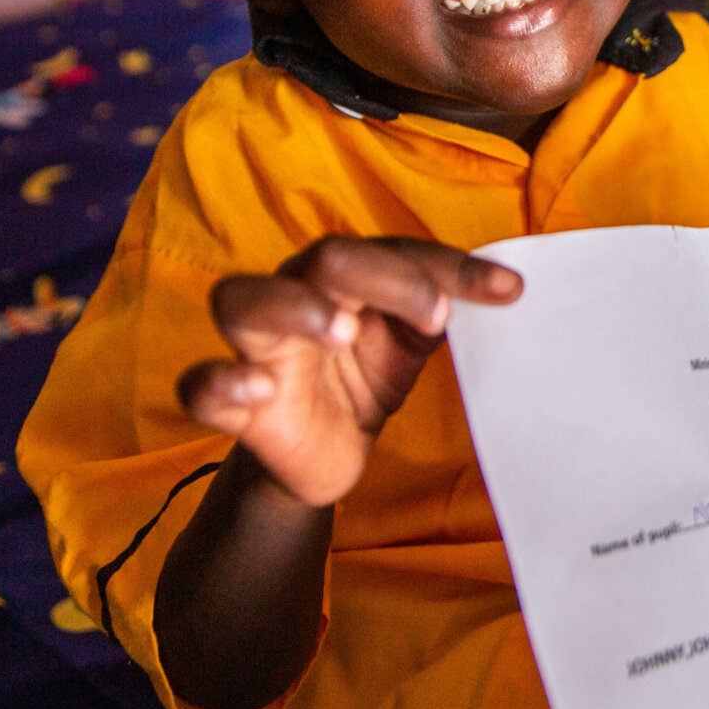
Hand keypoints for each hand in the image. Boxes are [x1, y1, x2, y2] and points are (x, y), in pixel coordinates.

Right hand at [178, 236, 520, 507]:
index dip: (450, 266)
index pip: (394, 252)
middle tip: (434, 315)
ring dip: (293, 308)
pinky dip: (222, 381)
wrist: (324, 456)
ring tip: (338, 330)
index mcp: (342, 278)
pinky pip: (200, 384)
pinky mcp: (233, 403)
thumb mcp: (410, 343)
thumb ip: (440, 310)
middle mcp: (295, 297)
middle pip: (322, 260)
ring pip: (243, 300)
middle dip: (379, 276)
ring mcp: (258, 349)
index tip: (508, 290)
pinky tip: (258, 388)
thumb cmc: (364, 378)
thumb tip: (508, 288)